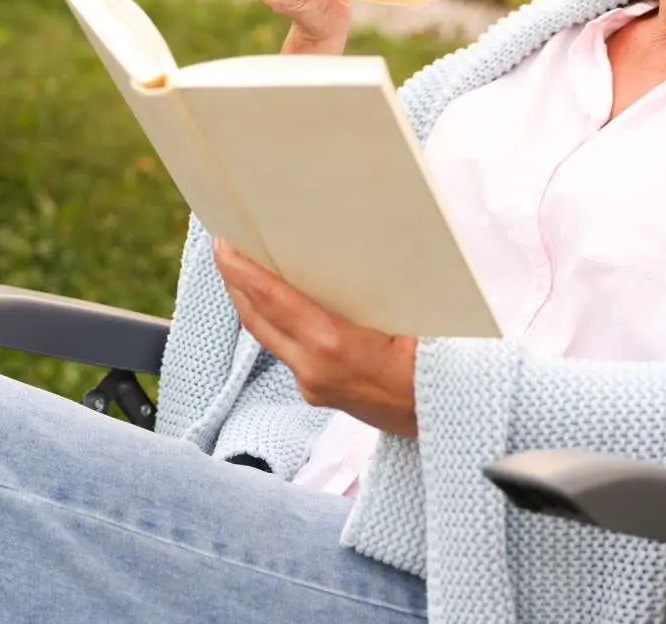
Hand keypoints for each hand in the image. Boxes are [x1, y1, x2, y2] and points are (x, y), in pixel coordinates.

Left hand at [213, 237, 417, 436]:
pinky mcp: (314, 393)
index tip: (223, 243)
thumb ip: (371, 289)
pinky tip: (274, 303)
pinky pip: (284, 351)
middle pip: (257, 318)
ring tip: (239, 268)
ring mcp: (311, 385)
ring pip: (266, 336)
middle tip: (223, 244)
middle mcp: (313, 368)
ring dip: (248, 302)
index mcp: (334, 344)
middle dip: (234, 279)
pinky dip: (271, 322)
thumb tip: (342, 250)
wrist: (442, 421)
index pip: (273, 299)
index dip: (242, 270)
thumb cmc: (434, 363)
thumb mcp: (409, 317)